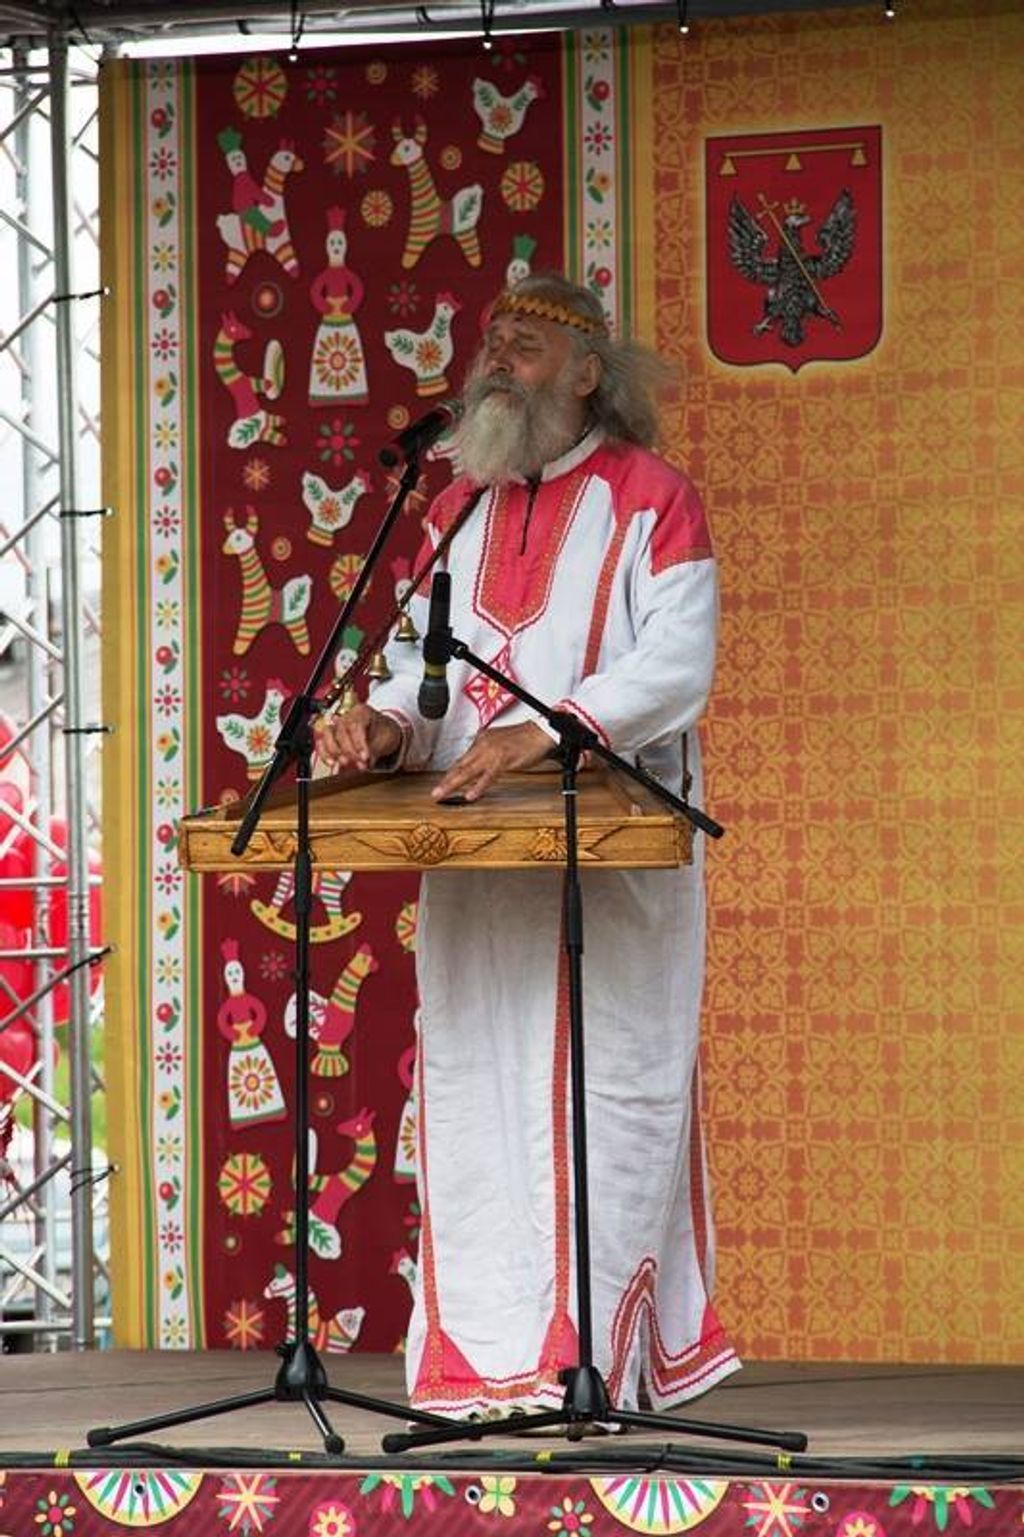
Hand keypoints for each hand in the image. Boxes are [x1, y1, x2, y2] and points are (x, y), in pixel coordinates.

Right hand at [316, 704, 402, 771]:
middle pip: (341, 730)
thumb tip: (362, 765)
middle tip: (359, 764)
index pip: (355, 725)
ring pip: (327, 734)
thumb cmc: (384, 733)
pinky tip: (332, 764)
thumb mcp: (384, 741)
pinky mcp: (331, 736)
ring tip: (345, 764)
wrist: (383, 733)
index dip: (358, 743)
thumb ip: (372, 752)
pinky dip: (325, 754)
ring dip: (335, 752)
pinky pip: (322, 743)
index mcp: (362, 711)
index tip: (365, 757)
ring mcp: (337, 724)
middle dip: (348, 750)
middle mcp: (347, 715)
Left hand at [432, 722, 551, 802]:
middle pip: (460, 765)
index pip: (463, 759)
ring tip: (442, 794)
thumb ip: (489, 754)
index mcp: (483, 739)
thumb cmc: (526, 739)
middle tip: (435, 793)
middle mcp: (483, 744)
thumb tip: (480, 764)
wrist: (541, 732)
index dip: (451, 773)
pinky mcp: (503, 759)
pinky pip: (487, 776)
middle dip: (446, 781)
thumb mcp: (501, 744)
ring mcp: (492, 752)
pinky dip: (478, 787)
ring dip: (453, 784)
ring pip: (468, 771)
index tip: (444, 783)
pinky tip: (470, 795)